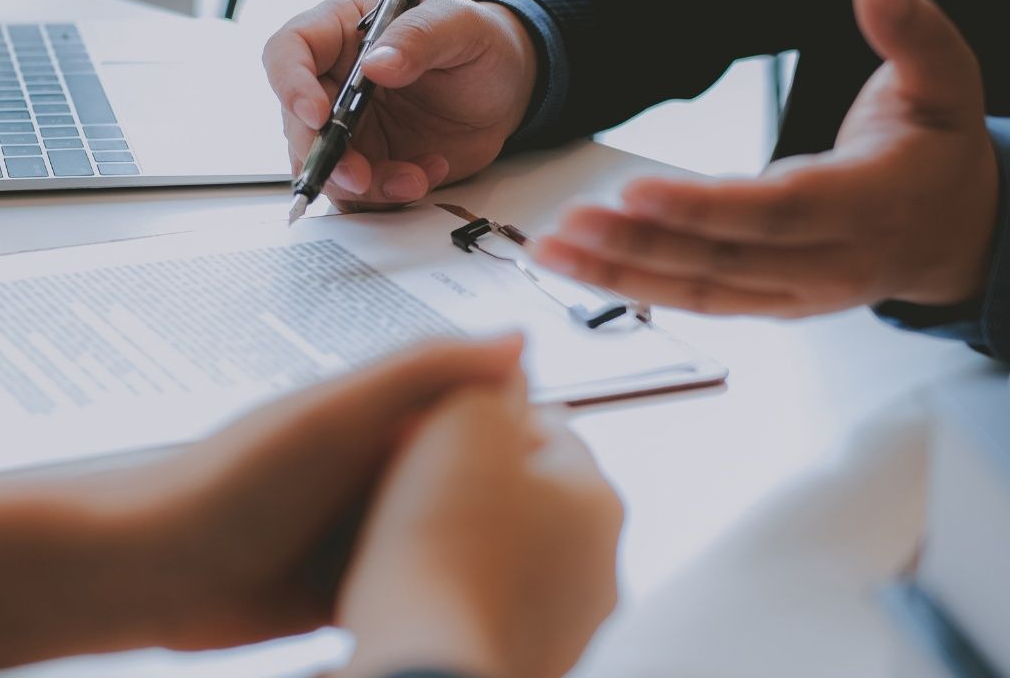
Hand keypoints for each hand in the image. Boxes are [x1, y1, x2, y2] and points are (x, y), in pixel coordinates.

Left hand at [0, 336, 527, 670]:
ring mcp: (360, 529)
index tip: (570, 459)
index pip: (478, 410)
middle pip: (471, 482)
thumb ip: (422, 372)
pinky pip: (411, 589)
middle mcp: (375, 468)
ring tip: (533, 581)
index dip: (526, 432)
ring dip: (477, 558)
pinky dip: (437, 598)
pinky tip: (469, 613)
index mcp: (381, 414)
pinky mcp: (346, 587)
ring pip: (446, 541)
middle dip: (509, 505)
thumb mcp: (335, 413)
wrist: (150, 573)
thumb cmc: (226, 485)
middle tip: (566, 536)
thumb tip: (517, 340)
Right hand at [263, 0, 537, 208]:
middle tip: (359, 176)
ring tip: (414, 178)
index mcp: (341, 31)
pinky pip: (360, 194)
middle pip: (298, 122)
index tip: (317, 114)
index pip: (290, 51)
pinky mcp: (370, 163)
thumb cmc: (477, 42)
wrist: (506, 88)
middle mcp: (334, 81)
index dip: (291, 84)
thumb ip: (418, 38)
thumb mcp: (458, 26)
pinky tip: (426, 174)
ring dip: (363, 185)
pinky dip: (388, 196)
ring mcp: (350, 127)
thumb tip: (377, 63)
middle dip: (326, 156)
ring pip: (326, 166)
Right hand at [335, 375, 623, 677]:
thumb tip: (504, 362)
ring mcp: (568, 624)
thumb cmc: (442, 549)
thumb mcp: (462, 420)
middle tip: (419, 479)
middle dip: (478, 481)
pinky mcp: (528, 661)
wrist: (421, 657)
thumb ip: (488, 377)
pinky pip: (490, 607)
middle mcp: (600, 566)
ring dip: (469, 541)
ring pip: (511, 554)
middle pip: (532, 494)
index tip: (437, 425)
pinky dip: (460, 595)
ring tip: (410, 539)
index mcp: (600, 498)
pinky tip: (418, 590)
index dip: (481, 415)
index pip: (547, 427)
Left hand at [532, 0, 998, 316]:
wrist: (960, 233)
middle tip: (569, 222)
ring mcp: (801, 293)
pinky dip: (638, 287)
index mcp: (872, 204)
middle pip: (724, 259)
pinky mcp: (774, 305)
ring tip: (553, 247)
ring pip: (701, 289)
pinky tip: (584, 267)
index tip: (636, 191)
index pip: (779, 211)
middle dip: (640, 244)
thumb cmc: (942, 151)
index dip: (706, 207)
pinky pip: (700, 301)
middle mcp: (832, 262)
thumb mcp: (949, 80)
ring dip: (621, 272)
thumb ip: (913, 31)